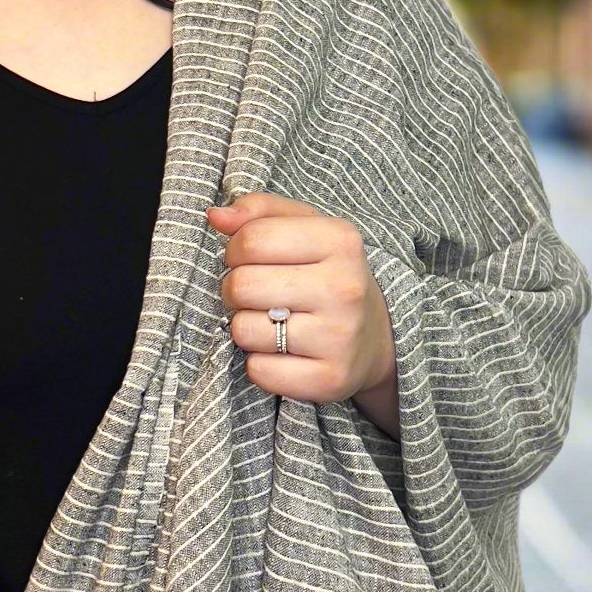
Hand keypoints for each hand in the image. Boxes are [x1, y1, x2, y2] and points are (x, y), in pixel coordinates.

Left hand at [206, 193, 396, 405]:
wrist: (375, 338)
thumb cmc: (327, 275)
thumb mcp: (306, 229)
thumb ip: (260, 212)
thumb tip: (216, 216)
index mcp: (340, 241)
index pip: (251, 239)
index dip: (235, 250)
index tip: (249, 260)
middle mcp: (344, 288)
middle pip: (242, 285)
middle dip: (236, 291)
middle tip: (257, 296)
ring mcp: (339, 337)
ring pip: (244, 331)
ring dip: (246, 329)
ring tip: (272, 324)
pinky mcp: (329, 379)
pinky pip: (259, 371)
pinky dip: (259, 365)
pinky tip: (281, 355)